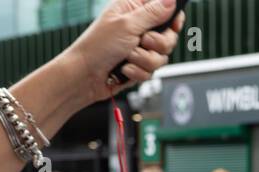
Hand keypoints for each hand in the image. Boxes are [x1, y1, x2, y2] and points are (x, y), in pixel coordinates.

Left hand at [63, 0, 183, 104]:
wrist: (85, 77)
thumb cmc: (98, 46)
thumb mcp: (127, 25)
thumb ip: (153, 13)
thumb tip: (171, 0)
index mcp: (134, 9)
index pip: (164, 8)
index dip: (173, 17)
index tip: (173, 25)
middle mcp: (139, 27)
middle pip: (169, 36)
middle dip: (158, 44)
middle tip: (143, 42)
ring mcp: (139, 48)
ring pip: (161, 56)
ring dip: (145, 60)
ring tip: (128, 58)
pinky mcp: (138, 66)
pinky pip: (152, 71)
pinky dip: (138, 72)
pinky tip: (124, 70)